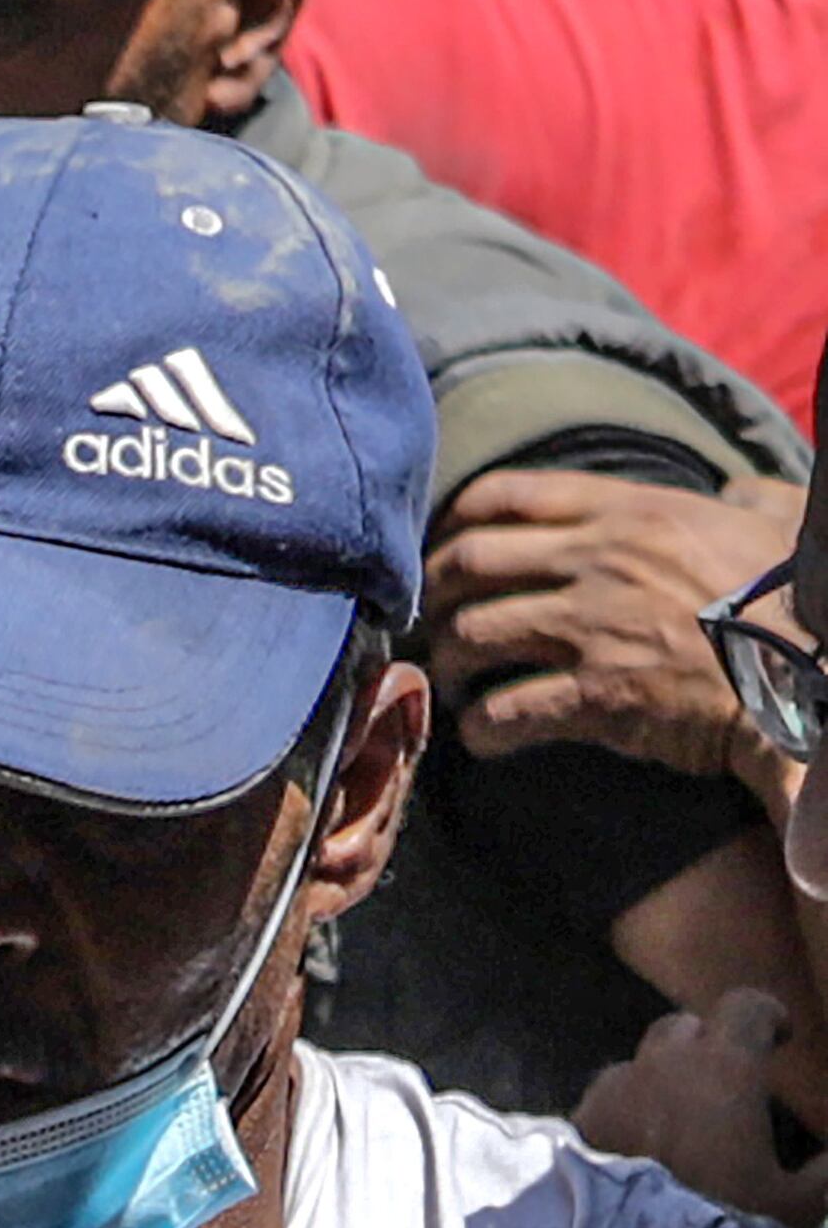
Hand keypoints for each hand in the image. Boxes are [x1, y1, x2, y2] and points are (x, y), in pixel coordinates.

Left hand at [426, 470, 802, 780]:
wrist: (809, 674)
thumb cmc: (794, 598)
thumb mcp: (773, 523)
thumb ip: (743, 497)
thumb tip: (735, 492)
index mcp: (631, 512)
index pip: (507, 494)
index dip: (455, 522)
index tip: (447, 549)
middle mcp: (599, 561)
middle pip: (467, 562)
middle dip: (436, 595)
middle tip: (437, 621)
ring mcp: (592, 628)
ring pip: (470, 636)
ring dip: (448, 663)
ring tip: (456, 681)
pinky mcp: (594, 696)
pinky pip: (502, 712)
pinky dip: (480, 729)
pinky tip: (485, 735)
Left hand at [582, 988, 813, 1227]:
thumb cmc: (724, 1223)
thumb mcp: (797, 1204)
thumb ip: (827, 1172)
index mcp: (723, 1067)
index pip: (744, 1007)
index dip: (765, 1016)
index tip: (778, 1039)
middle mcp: (661, 1065)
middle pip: (681, 1029)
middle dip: (704, 1045)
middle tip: (721, 1084)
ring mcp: (608, 1093)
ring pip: (634, 1066)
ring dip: (655, 1080)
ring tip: (672, 1121)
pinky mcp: (571, 1127)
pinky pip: (599, 1105)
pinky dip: (619, 1114)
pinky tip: (629, 1151)